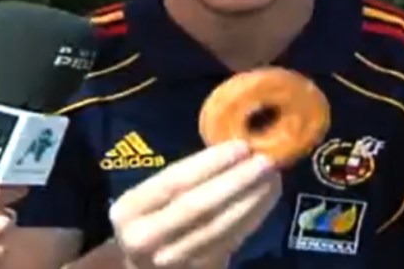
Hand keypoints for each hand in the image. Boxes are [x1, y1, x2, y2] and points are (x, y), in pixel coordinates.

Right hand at [109, 141, 280, 268]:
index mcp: (130, 209)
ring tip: (274, 178)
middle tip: (266, 161)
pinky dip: (252, 220)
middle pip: (199, 206)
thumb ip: (183, 176)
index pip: (175, 181)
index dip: (211, 163)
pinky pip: (230, 243)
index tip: (242, 146)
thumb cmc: (151, 216)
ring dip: (252, 202)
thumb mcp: (150, 196)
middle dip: (237, 182)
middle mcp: (145, 238)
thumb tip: (235, 147)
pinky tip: (266, 200)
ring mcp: (171, 261)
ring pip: (219, 228)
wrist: (141, 263)